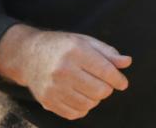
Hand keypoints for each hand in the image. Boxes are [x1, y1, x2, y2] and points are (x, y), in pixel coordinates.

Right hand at [0, 24, 131, 119]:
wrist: (28, 55)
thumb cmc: (62, 46)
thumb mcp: (85, 41)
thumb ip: (107, 53)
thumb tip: (127, 62)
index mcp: (76, 52)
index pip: (105, 71)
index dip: (118, 79)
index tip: (122, 83)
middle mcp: (63, 71)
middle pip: (99, 90)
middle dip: (107, 89)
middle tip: (104, 84)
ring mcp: (53, 88)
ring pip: (89, 103)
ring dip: (95, 99)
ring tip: (91, 88)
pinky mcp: (47, 101)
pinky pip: (75, 113)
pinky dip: (83, 108)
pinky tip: (81, 97)